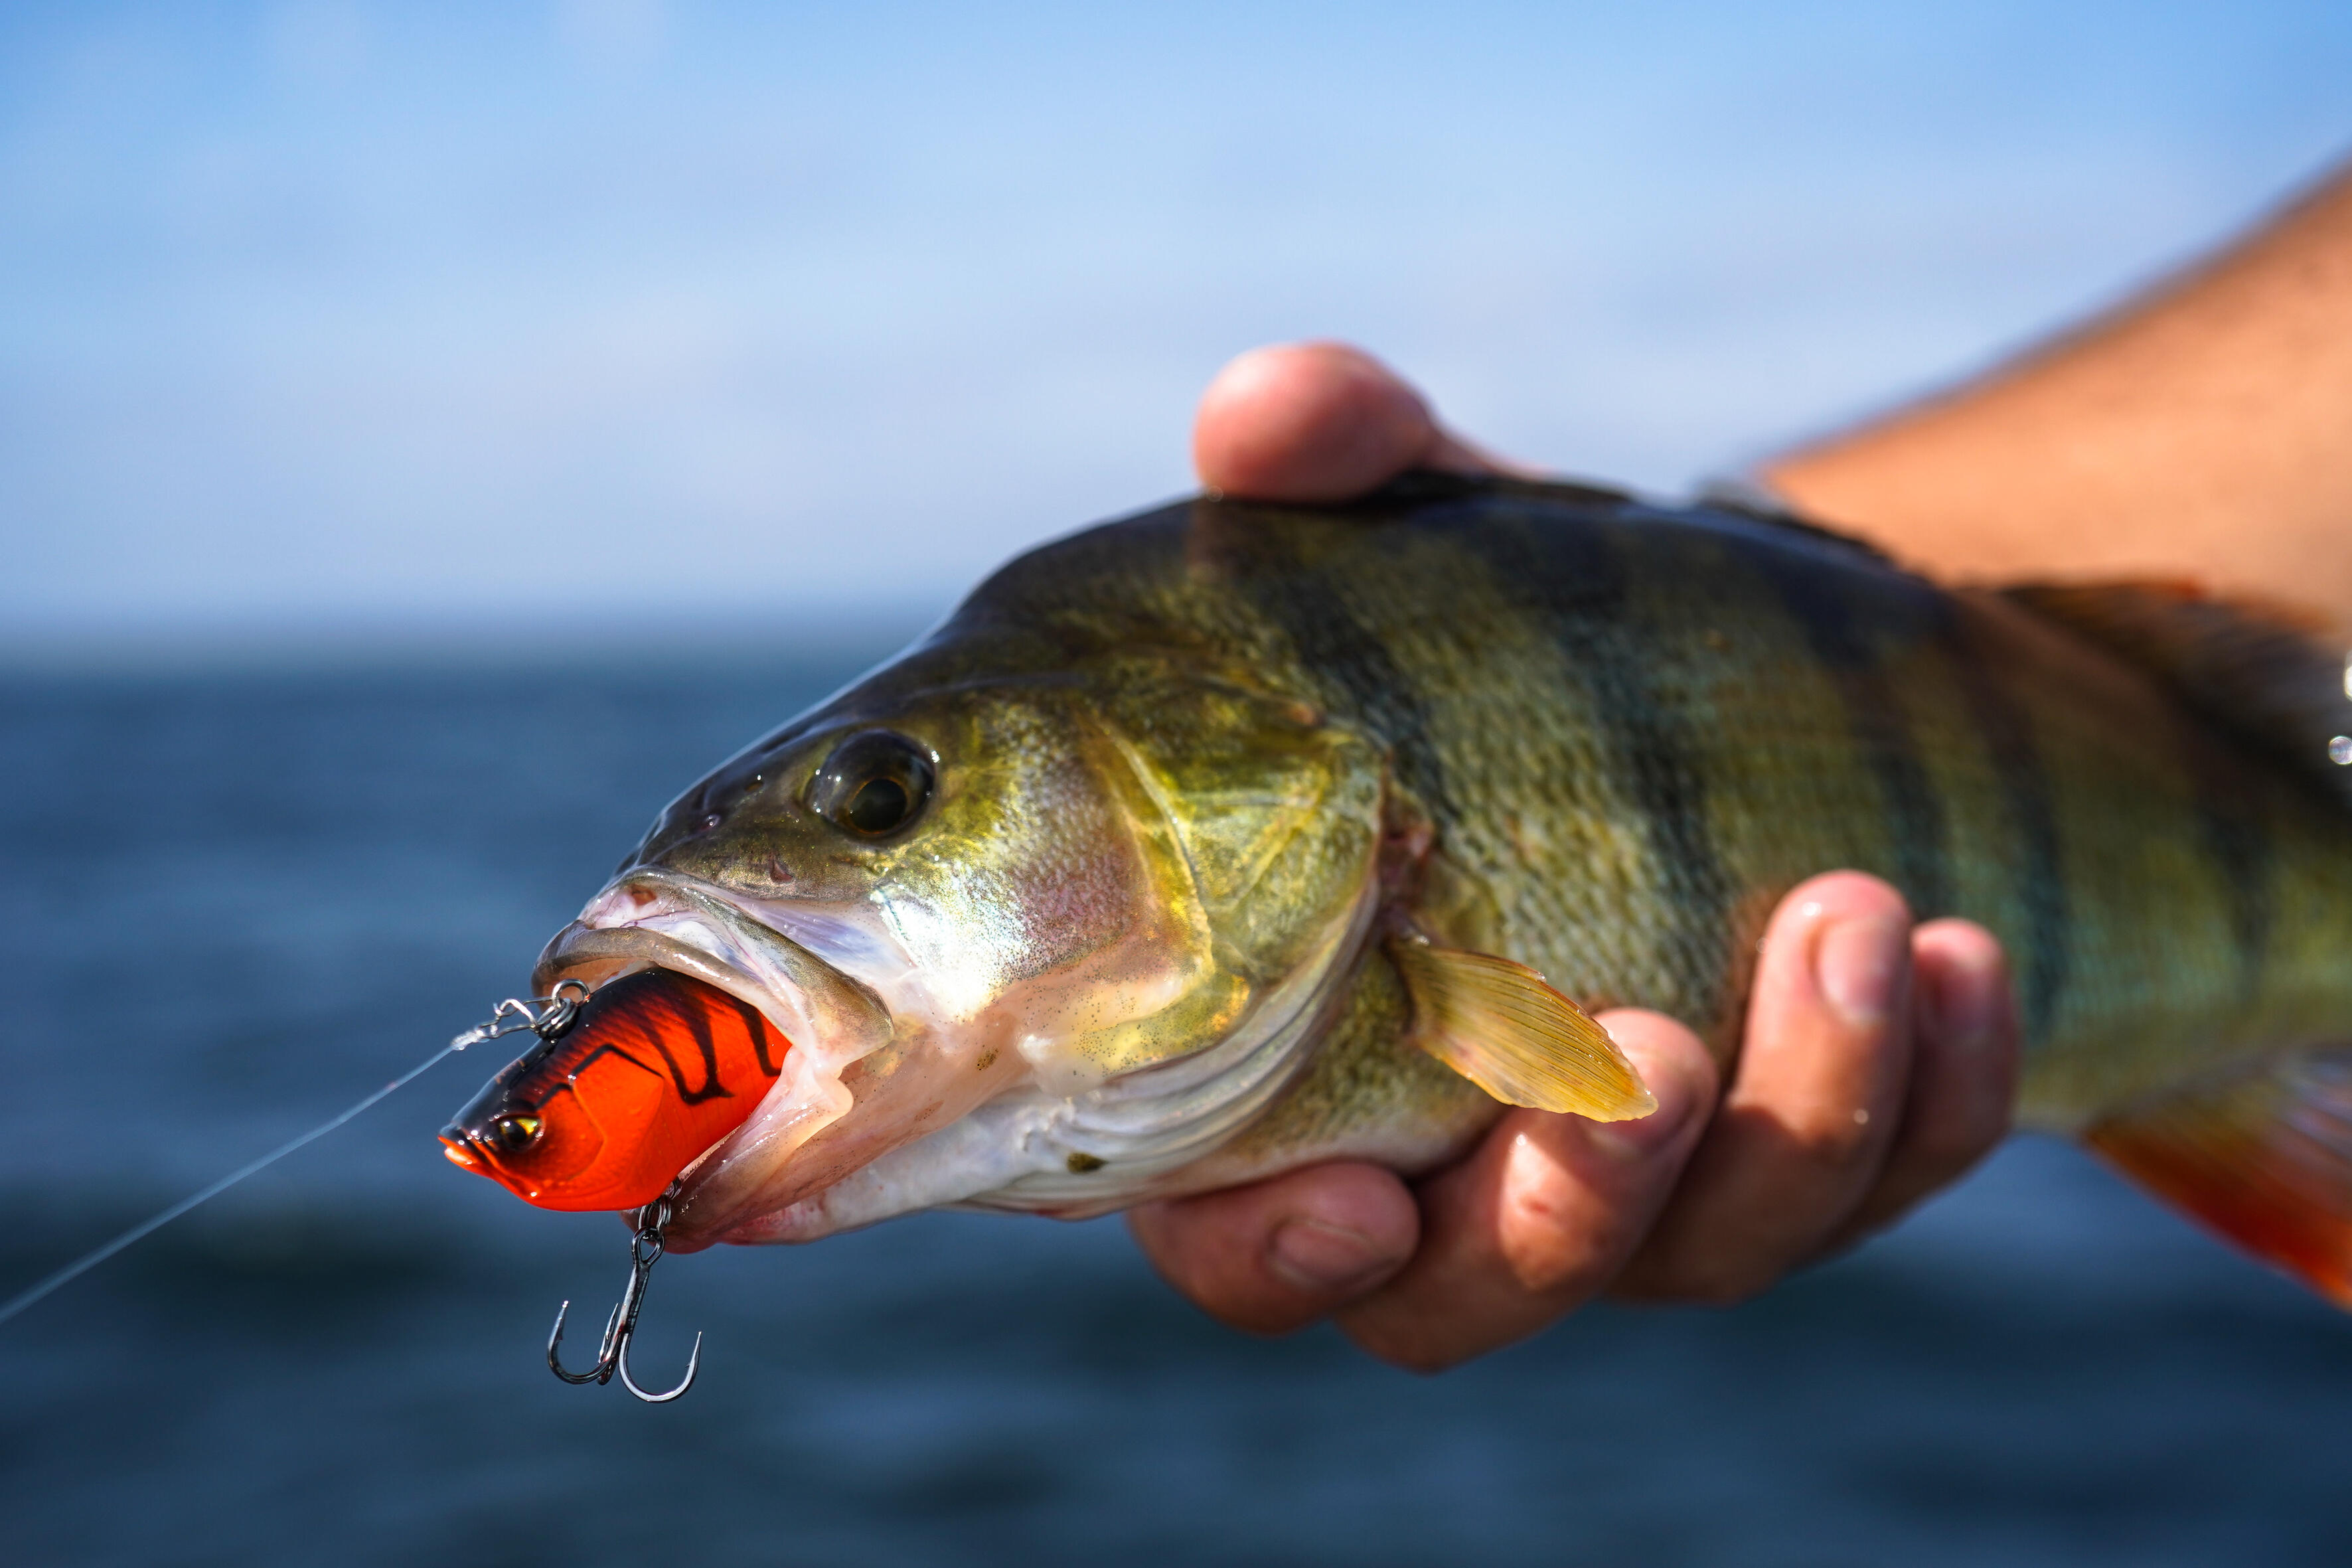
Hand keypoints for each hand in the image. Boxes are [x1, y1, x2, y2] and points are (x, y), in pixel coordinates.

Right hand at [1129, 343, 2021, 1370]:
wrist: (1722, 671)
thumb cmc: (1512, 631)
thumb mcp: (1432, 535)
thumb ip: (1333, 474)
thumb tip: (1263, 410)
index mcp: (1298, 1065)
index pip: (1239, 1232)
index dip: (1274, 1253)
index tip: (1359, 1196)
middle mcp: (1459, 1159)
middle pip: (1474, 1293)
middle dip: (1570, 1206)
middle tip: (1647, 1051)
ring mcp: (1651, 1182)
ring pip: (1705, 1252)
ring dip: (1793, 1115)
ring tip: (1857, 917)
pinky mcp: (1816, 1157)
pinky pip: (1884, 1184)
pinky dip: (1934, 1094)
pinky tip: (1967, 952)